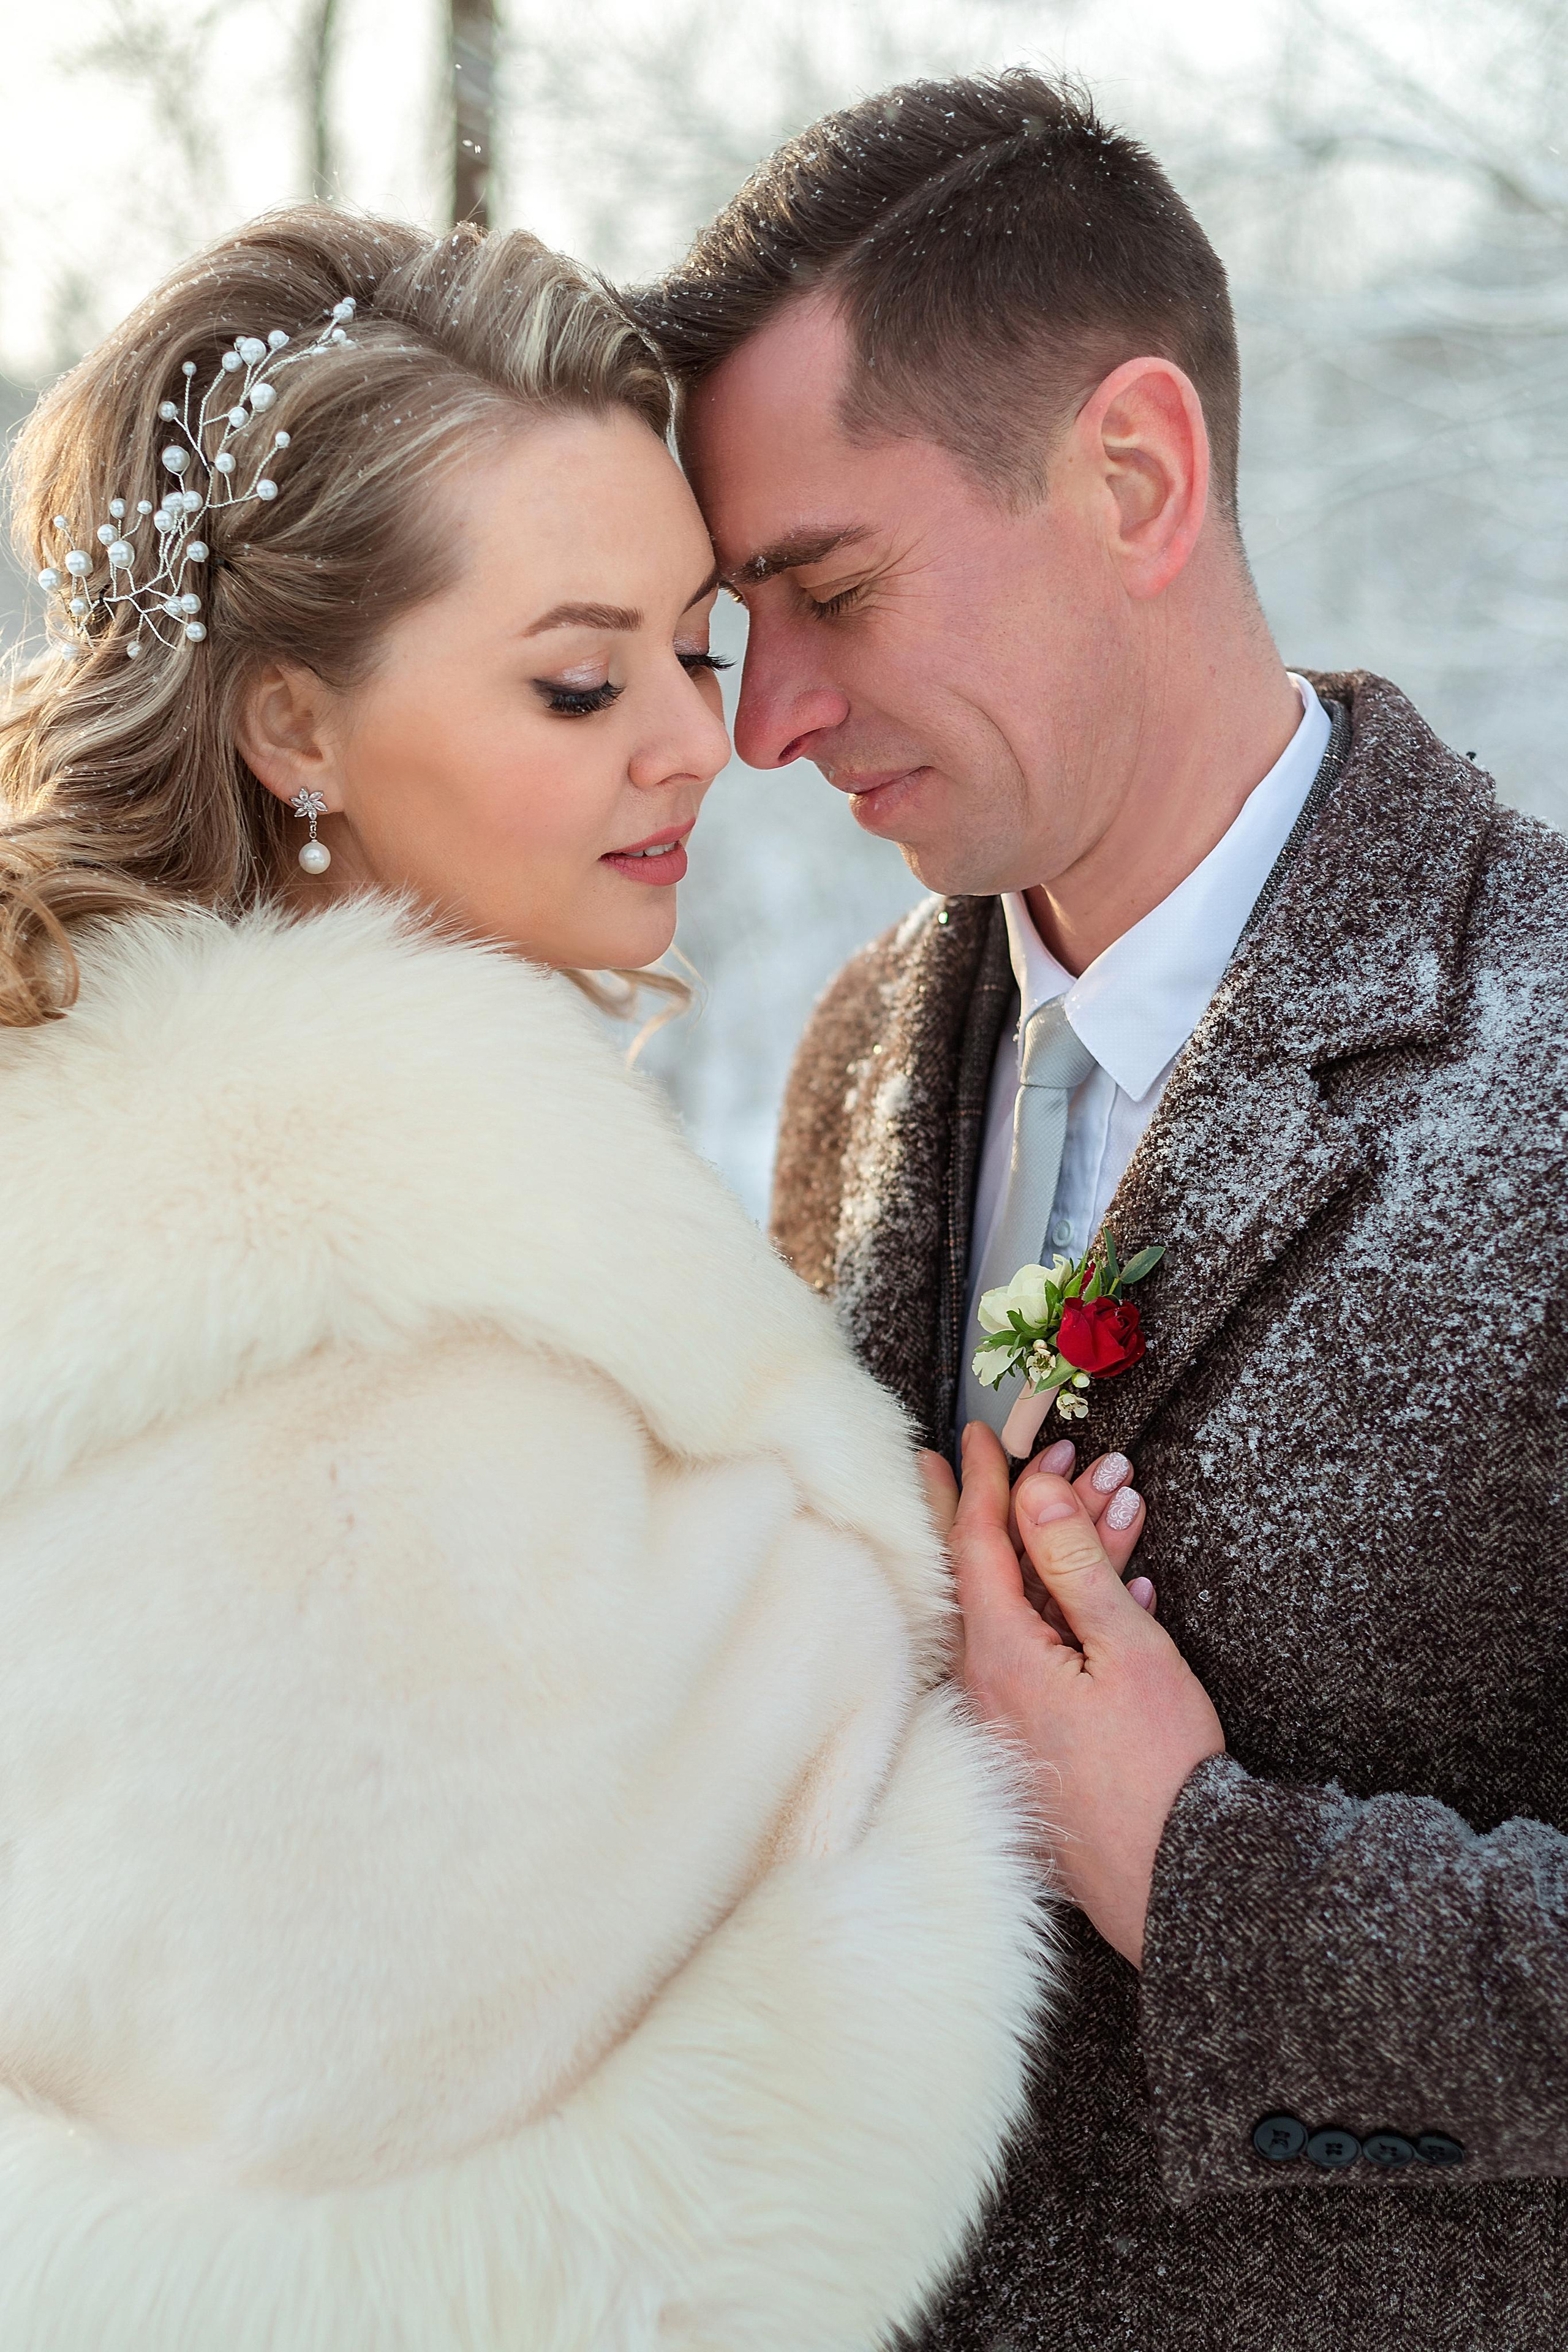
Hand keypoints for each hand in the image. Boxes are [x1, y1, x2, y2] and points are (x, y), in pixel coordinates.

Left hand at [946, 1421, 1224, 1967]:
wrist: (1179, 1881)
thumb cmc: (1158, 1771)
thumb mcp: (1125, 1649)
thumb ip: (1073, 1565)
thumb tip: (1033, 1494)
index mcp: (997, 1658)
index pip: (974, 1545)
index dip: (981, 1482)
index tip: (980, 1436)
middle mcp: (986, 1686)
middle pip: (990, 1572)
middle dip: (1025, 1507)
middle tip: (1035, 1454)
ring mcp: (1011, 1717)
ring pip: (1029, 1609)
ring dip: (1073, 1553)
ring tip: (1119, 1499)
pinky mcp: (1041, 1740)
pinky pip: (1047, 1654)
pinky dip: (1082, 1611)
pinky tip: (1124, 1583)